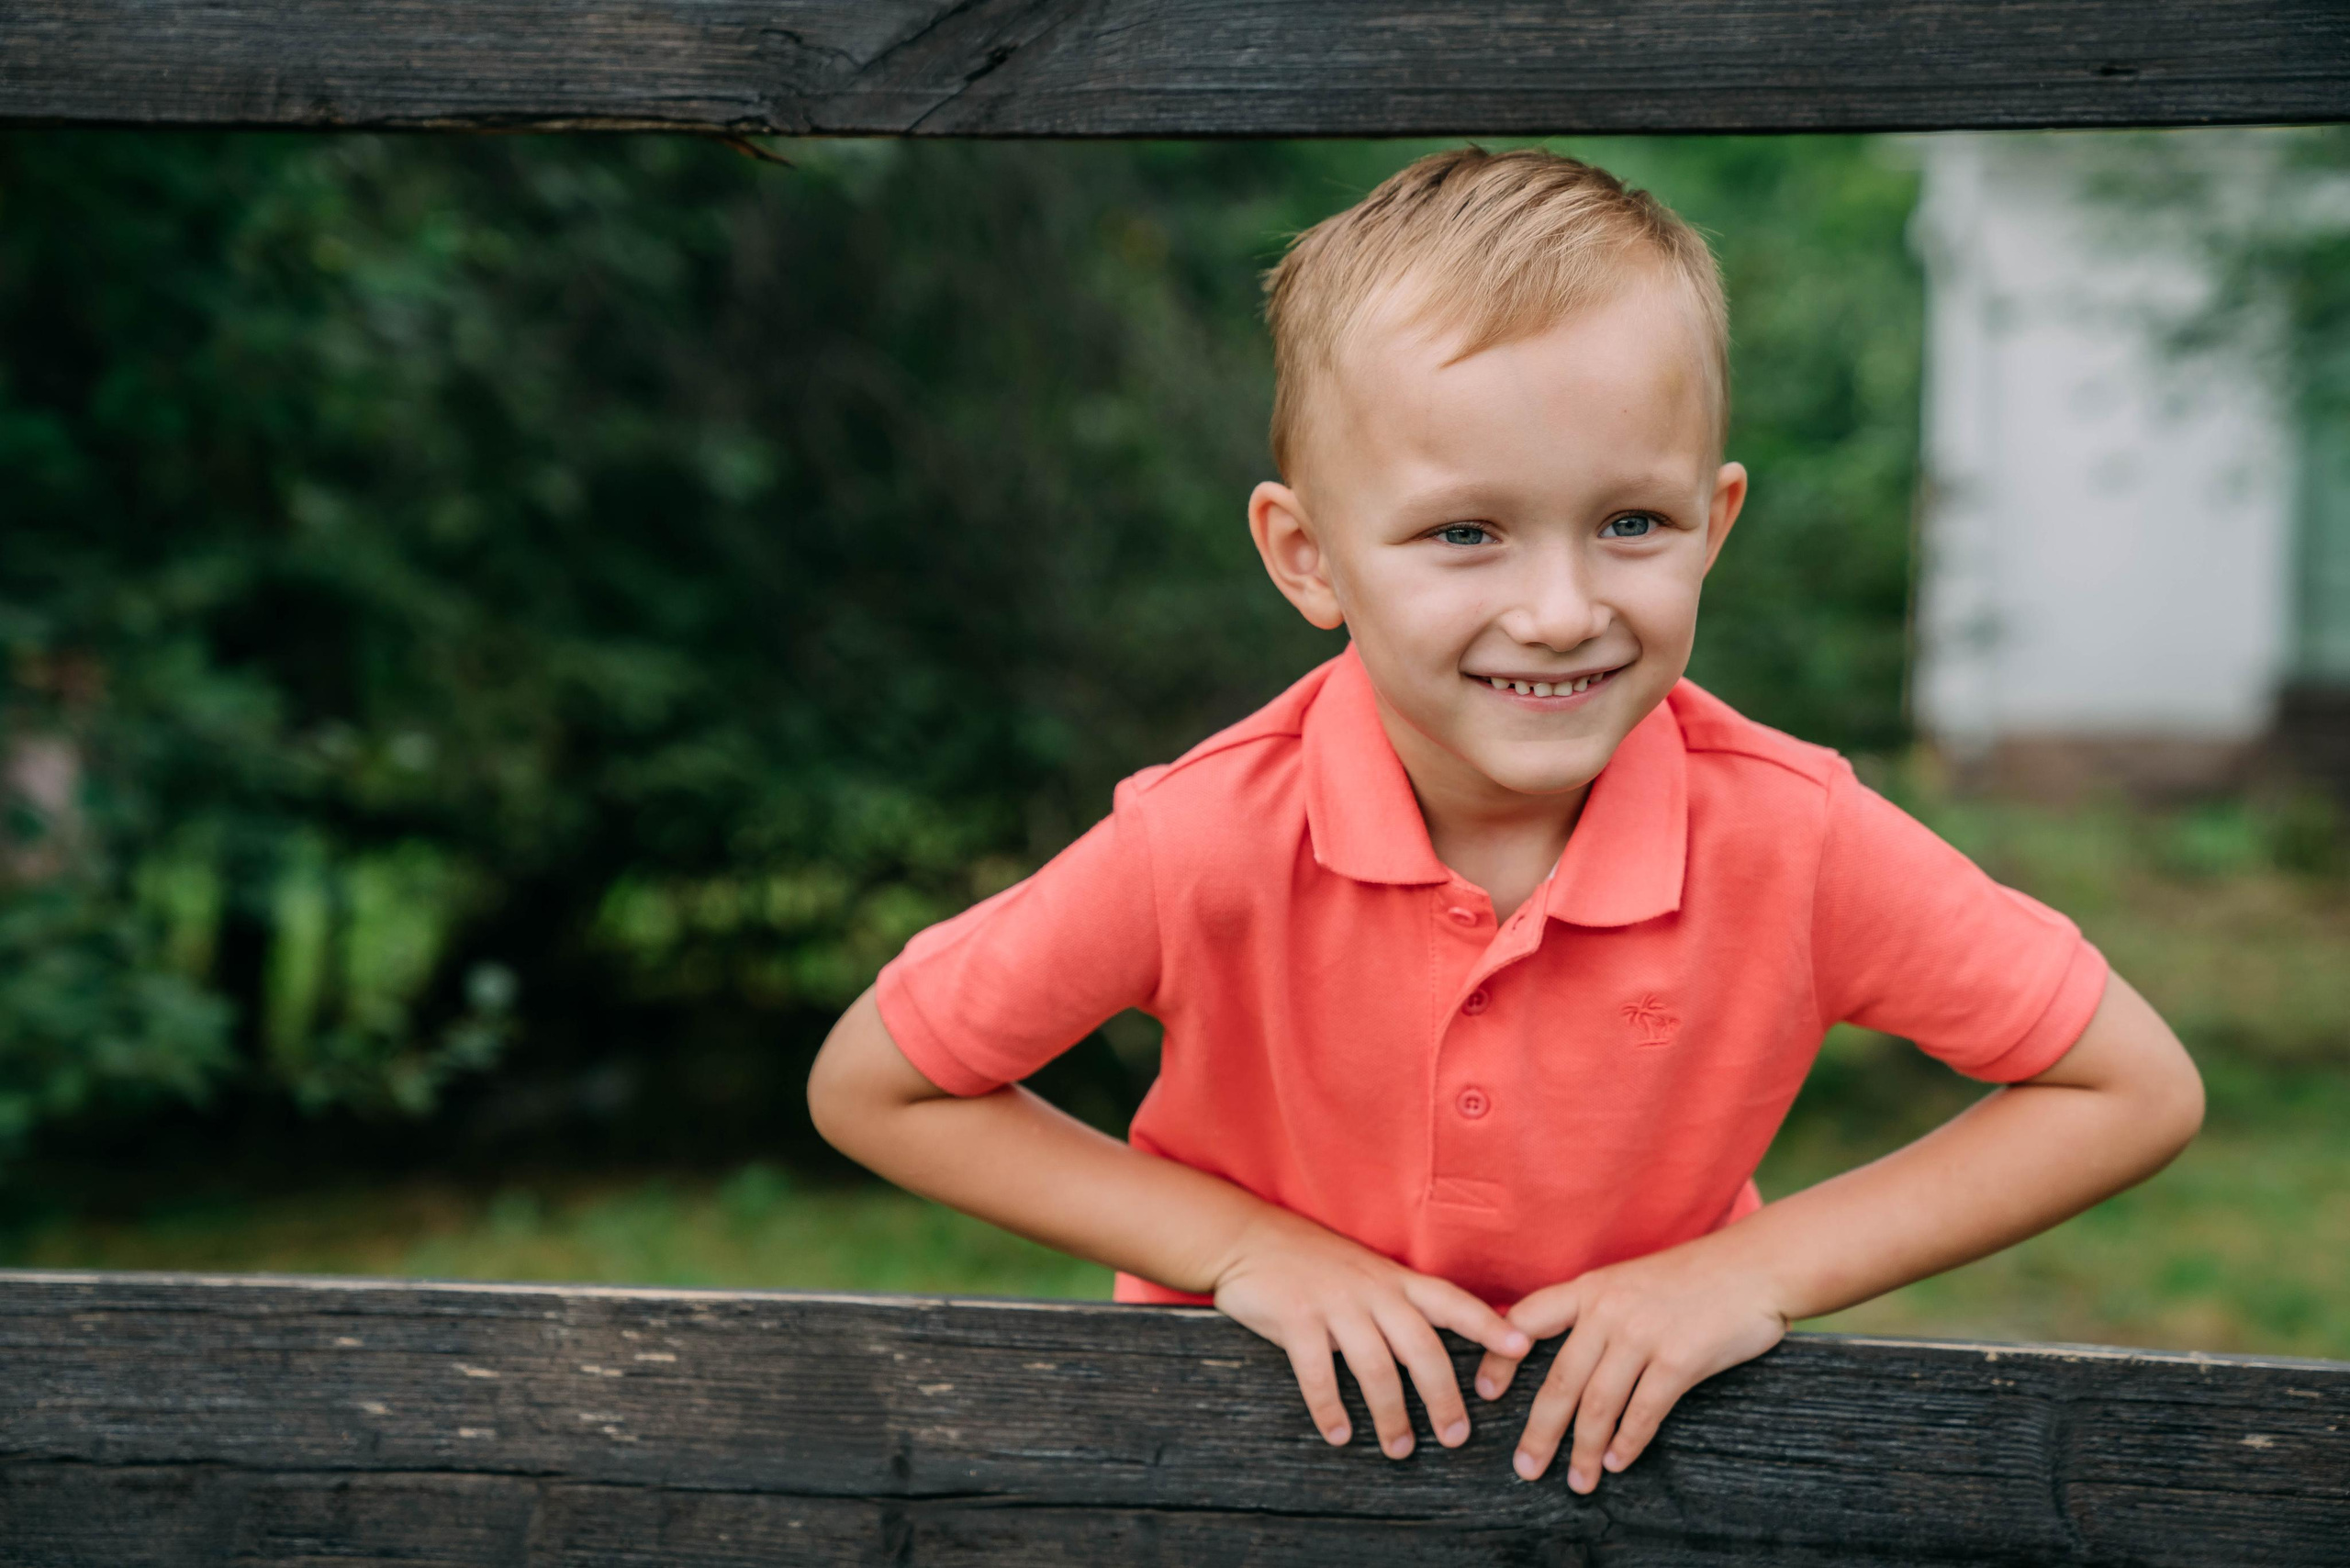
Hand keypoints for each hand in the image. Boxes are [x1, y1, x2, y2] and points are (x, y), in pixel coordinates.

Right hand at [1212, 1209, 1532, 1459]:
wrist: (1247, 1237)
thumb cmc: (1312, 1262)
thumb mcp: (1365, 1273)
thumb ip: (1398, 1304)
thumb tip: (1438, 1350)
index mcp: (1394, 1279)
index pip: (1451, 1300)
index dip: (1487, 1323)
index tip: (1522, 1346)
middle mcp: (1371, 1289)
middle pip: (1421, 1346)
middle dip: (1443, 1395)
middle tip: (1456, 1436)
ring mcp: (1334, 1303)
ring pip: (1376, 1366)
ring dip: (1390, 1414)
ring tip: (1400, 1448)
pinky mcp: (1295, 1317)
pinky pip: (1318, 1372)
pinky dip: (1331, 1408)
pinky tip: (1340, 1434)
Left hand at [1476, 1238, 1787, 1490]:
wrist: (1754, 1266)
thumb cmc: (1694, 1278)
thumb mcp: (1630, 1280)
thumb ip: (1598, 1311)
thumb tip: (1569, 1357)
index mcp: (1590, 1289)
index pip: (1526, 1321)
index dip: (1499, 1358)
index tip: (1486, 1394)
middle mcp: (1608, 1311)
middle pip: (1559, 1380)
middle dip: (1539, 1431)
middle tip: (1525, 1467)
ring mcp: (1643, 1334)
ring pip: (1598, 1404)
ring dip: (1583, 1449)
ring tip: (1576, 1481)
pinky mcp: (1680, 1359)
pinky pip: (1644, 1412)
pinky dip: (1627, 1443)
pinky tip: (1616, 1462)